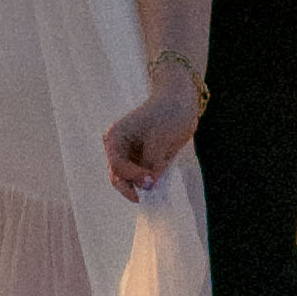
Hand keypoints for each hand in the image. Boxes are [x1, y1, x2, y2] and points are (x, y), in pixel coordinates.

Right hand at [106, 50, 199, 194]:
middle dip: (132, 185)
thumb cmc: (169, 114)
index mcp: (116, 137)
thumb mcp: (161, 141)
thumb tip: (148, 186)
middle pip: (118, 176)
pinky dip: (149, 180)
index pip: (118, 166)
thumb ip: (152, 164)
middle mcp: (117, 147)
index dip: (133, 176)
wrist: (180, 101)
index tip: (151, 181)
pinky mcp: (139, 159)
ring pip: (128, 179)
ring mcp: (128, 154)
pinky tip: (160, 177)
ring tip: (158, 182)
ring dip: (141, 184)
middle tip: (147, 194)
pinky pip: (140, 176)